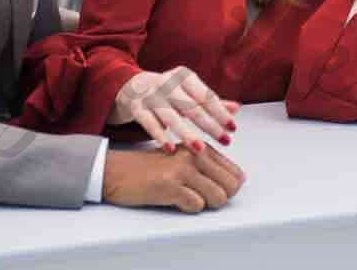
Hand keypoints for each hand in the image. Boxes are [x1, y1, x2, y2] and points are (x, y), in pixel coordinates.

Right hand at [103, 145, 245, 213]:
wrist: (117, 171)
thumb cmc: (150, 168)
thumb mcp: (182, 159)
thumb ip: (209, 165)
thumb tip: (239, 180)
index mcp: (201, 147)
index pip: (235, 173)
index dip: (228, 189)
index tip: (212, 190)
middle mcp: (195, 154)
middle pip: (231, 186)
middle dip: (220, 198)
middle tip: (200, 197)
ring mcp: (183, 169)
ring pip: (218, 197)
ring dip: (205, 204)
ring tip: (187, 197)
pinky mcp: (171, 184)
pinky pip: (197, 206)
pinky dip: (188, 208)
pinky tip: (174, 199)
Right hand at [109, 67, 240, 149]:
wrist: (133, 87)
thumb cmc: (169, 91)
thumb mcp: (189, 91)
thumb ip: (210, 101)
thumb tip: (236, 109)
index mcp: (184, 76)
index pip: (206, 95)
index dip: (220, 112)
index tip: (233, 128)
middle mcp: (167, 83)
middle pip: (192, 106)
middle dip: (210, 125)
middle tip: (225, 141)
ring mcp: (151, 95)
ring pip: (171, 117)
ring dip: (187, 133)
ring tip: (200, 149)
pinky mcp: (137, 107)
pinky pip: (149, 123)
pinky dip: (160, 136)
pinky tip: (170, 149)